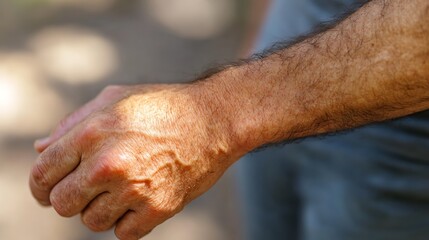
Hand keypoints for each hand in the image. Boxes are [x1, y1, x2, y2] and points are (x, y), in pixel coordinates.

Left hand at [29, 84, 241, 239]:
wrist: (213, 120)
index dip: (41, 186)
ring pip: (92, 222)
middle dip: (71, 198)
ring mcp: (134, 189)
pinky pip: (123, 233)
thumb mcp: (114, 100)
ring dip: (101, 209)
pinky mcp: (158, 209)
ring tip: (121, 189)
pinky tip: (139, 200)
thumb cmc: (162, 106)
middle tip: (90, 188)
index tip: (50, 190)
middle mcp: (108, 163)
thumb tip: (40, 150)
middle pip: (63, 204)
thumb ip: (72, 124)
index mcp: (91, 133)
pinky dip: (128, 221)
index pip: (42, 175)